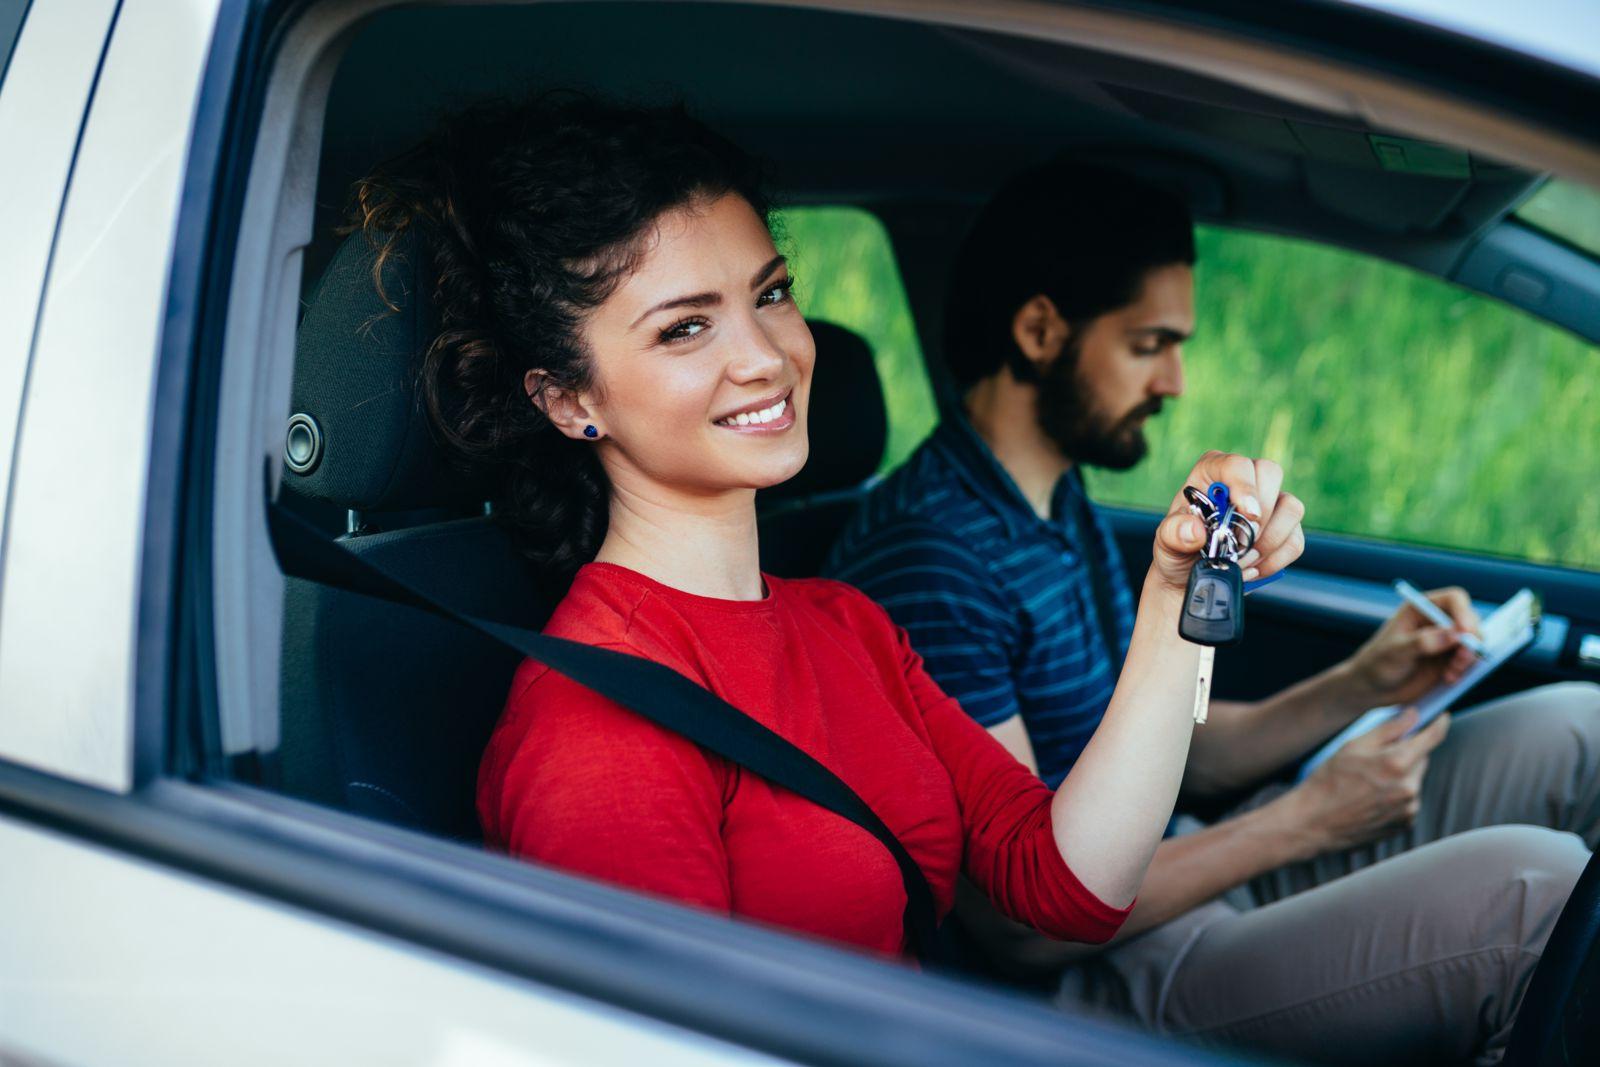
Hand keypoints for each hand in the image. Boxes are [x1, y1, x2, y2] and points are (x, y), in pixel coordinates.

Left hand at [1150, 452, 1304, 595]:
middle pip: (1271, 473)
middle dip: (1261, 514)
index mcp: (1213, 472)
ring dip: (1269, 541)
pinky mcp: (1284, 528)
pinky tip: (1253, 569)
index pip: (1236, 464)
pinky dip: (1276, 560)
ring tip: (1242, 561)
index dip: (1245, 486)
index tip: (1248, 514)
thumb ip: (1175, 533)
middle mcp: (1244, 480)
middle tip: (1240, 543)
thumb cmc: (1178, 548)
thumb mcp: (1166, 542)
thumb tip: (1195, 530)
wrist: (1191, 576)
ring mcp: (1269, 503)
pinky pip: (1296, 540)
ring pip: (1291, 508)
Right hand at [1283, 708, 1448, 854]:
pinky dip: (1397, 795)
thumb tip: (1413, 715)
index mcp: (1396, 763)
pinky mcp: (1406, 824)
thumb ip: (1388, 729)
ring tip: (1368, 784)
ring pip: (1414, 780)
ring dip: (1401, 776)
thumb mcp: (1352, 746)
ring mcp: (1409, 808)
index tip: (1443, 716)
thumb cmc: (1328, 781)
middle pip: (1421, 759)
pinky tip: (1372, 799)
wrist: (1314, 823)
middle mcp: (1409, 787)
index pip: (1431, 738)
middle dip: (1406, 753)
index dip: (1439, 724)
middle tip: (1376, 758)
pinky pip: (1409, 800)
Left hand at [1344, 586, 1481, 707]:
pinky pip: (1470, 660)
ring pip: (1474, 642)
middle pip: (1470, 620)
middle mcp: (1437, 621)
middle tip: (1462, 658)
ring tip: (1451, 673)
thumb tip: (1454, 633)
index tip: (1466, 632)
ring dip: (1469, 657)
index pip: (1454, 599)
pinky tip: (1449, 678)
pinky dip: (1465, 669)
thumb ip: (1423, 642)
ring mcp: (1446, 641)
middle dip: (1472, 639)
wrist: (1374, 688)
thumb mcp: (1395, 652)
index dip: (1464, 612)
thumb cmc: (1378, 663)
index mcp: (1420, 608)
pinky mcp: (1450, 659)